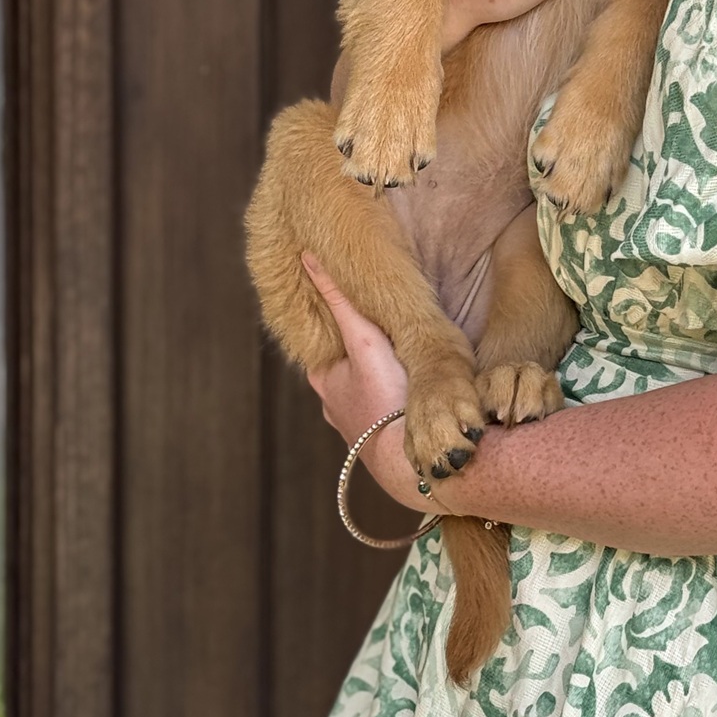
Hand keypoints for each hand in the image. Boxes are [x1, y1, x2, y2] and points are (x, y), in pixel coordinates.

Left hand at [301, 254, 418, 507]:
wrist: (409, 458)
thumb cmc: (387, 398)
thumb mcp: (364, 340)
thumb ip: (341, 301)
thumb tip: (308, 257)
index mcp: (323, 379)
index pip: (325, 341)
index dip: (339, 322)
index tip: (356, 308)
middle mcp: (333, 406)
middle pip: (344, 369)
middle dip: (359, 356)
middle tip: (384, 336)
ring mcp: (357, 428)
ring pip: (363, 395)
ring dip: (378, 383)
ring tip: (399, 368)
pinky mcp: (382, 442)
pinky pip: (383, 415)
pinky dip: (391, 404)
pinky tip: (408, 400)